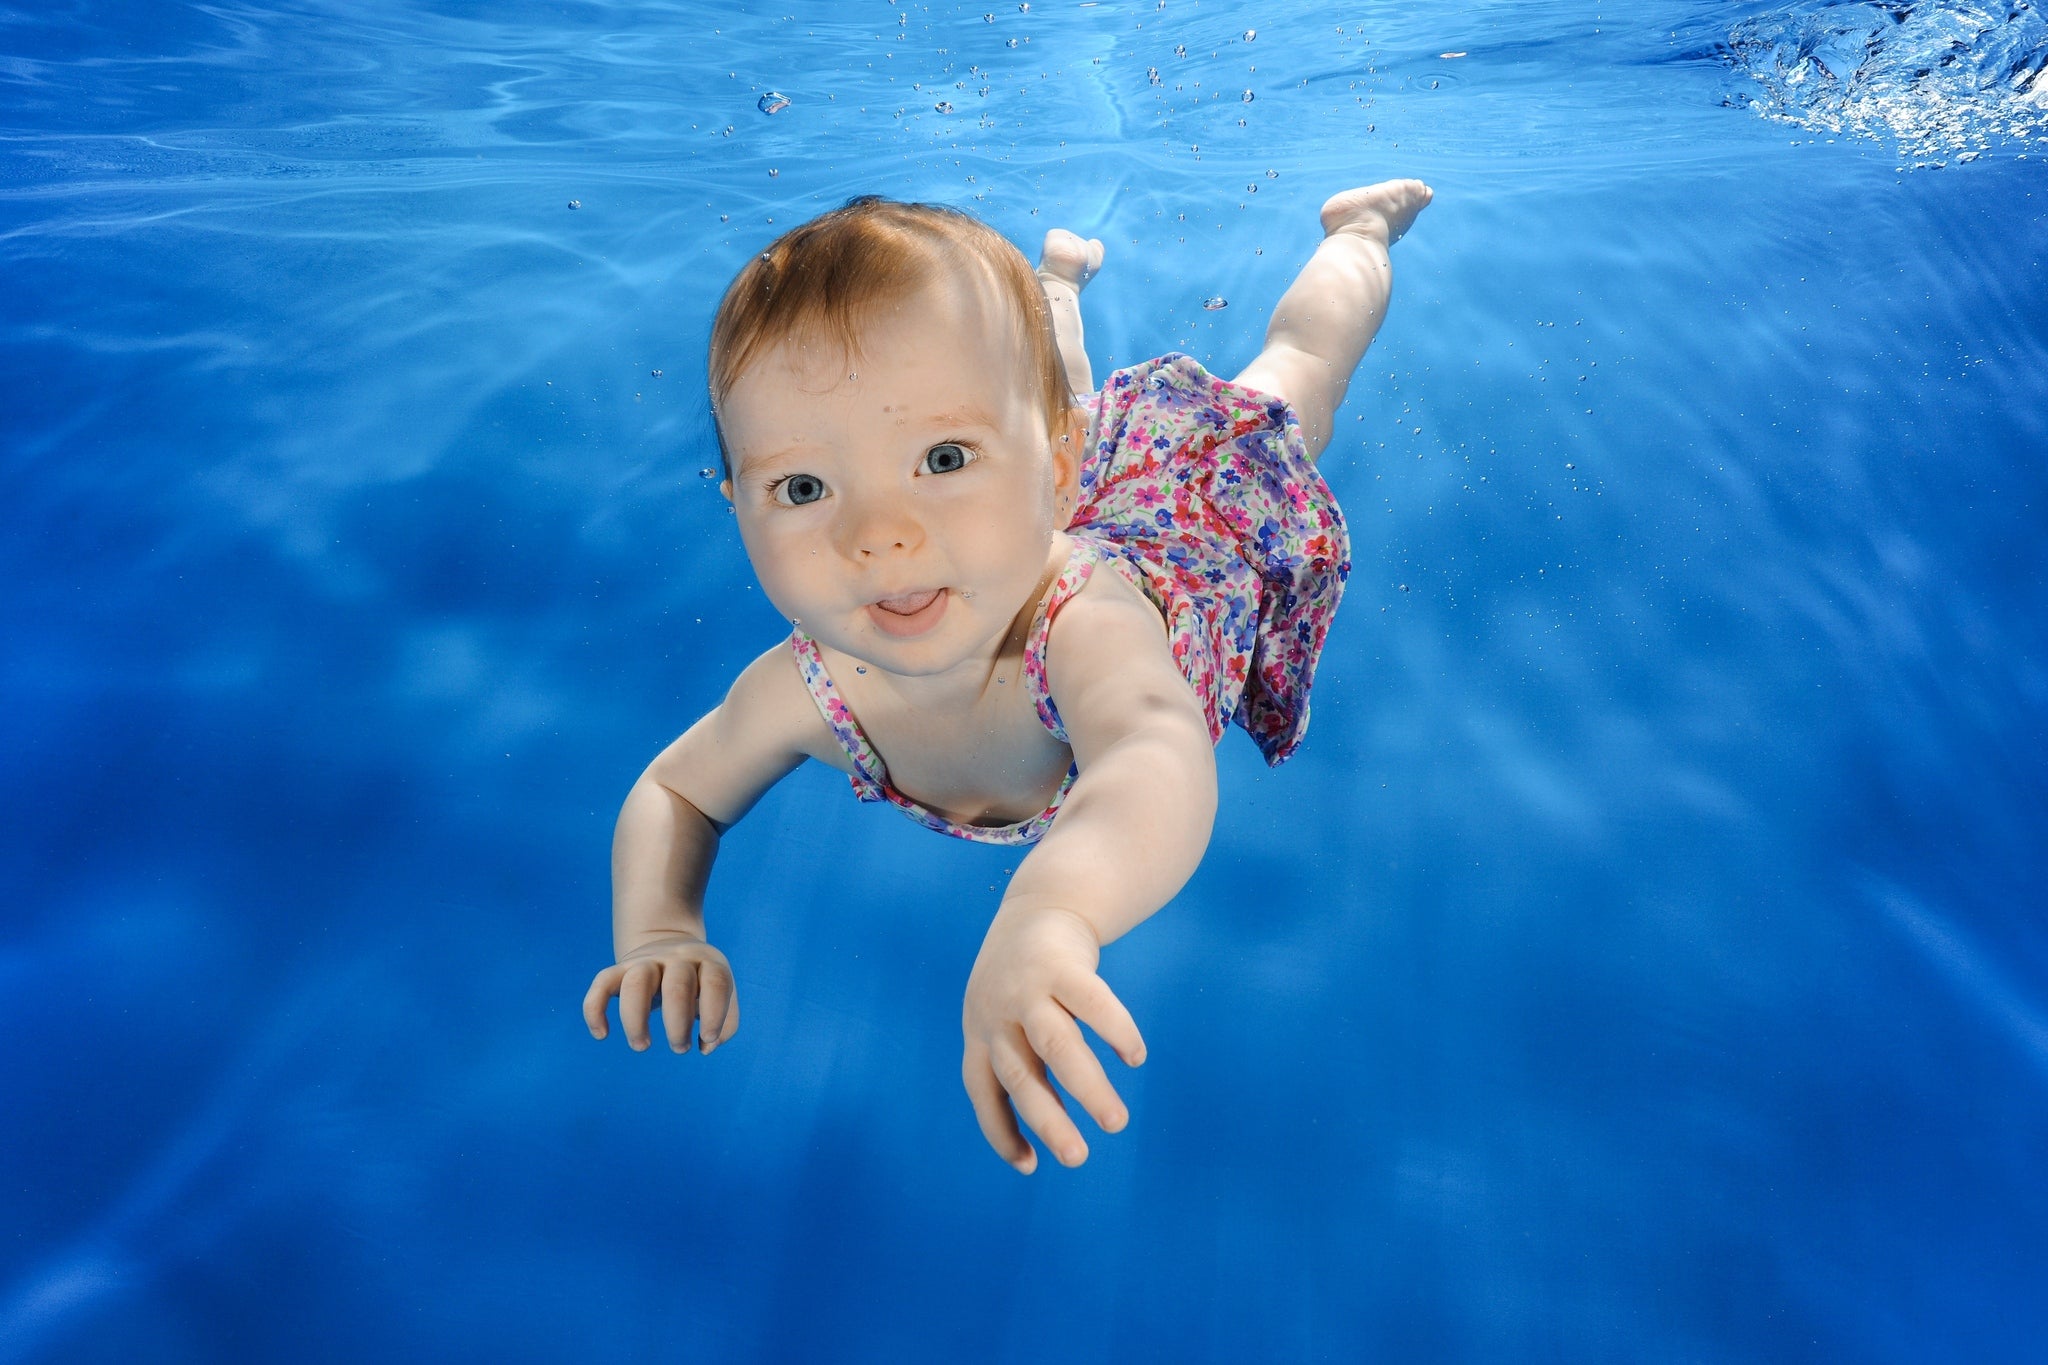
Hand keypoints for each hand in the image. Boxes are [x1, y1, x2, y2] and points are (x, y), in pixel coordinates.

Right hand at [583, 934, 737, 1054]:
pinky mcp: (620, 968)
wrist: (668, 939)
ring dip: (637, 1020)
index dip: (714, 1014)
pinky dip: (595, 1009)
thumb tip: (706, 1047)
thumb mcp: (721, 993)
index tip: (706, 1040)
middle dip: (678, 1025)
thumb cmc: (700, 981)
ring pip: (636, 984)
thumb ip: (725, 1023)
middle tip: (680, 1048)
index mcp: (708, 962)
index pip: (716, 983)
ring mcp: (646, 960)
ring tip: (643, 1046)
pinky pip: (602, 983)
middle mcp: (677, 958)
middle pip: (677, 987)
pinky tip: (602, 1034)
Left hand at [961, 903, 1145, 1173]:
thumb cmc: (1026, 979)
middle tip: (1078, 1159)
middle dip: (1049, 1121)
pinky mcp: (1063, 965)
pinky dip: (1115, 1032)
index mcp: (980, 1031)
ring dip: (1087, 1088)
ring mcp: (1028, 987)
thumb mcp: (1007, 1018)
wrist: (1043, 902)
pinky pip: (1093, 1004)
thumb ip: (1024, 1064)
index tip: (1030, 1166)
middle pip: (1021, 1076)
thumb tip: (1053, 1127)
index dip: (1000, 1130)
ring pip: (1058, 1046)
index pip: (982, 1090)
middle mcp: (997, 1012)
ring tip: (1116, 1123)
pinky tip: (1134, 1056)